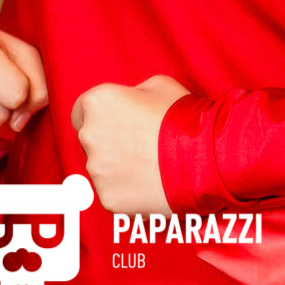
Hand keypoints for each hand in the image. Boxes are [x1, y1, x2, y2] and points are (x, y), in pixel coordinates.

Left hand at [72, 76, 189, 215]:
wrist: (203, 158)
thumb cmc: (183, 117)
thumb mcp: (158, 86)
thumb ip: (133, 94)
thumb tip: (130, 103)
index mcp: (96, 103)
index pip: (81, 111)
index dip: (100, 117)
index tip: (116, 123)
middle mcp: (88, 136)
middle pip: (91, 140)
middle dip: (110, 142)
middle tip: (140, 145)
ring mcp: (97, 170)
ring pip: (102, 168)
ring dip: (118, 167)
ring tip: (150, 166)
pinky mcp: (108, 198)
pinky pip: (113, 192)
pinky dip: (128, 190)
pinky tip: (151, 183)